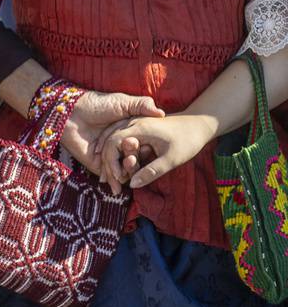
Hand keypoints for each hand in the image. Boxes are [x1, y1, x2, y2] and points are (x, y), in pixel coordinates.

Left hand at [60, 90, 162, 190]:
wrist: (71, 112)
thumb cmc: (97, 104)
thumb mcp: (123, 102)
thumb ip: (142, 105)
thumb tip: (161, 113)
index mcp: (130, 133)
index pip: (144, 146)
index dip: (148, 149)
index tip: (151, 148)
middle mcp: (122, 146)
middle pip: (135, 159)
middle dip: (137, 161)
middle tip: (134, 157)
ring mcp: (111, 156)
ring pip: (124, 169)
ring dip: (128, 171)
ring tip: (128, 165)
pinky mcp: (98, 164)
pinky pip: (110, 175)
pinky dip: (116, 181)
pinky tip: (120, 183)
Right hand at [99, 114, 215, 190]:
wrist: (199, 122)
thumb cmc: (188, 140)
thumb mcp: (172, 159)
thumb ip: (151, 171)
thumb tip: (131, 185)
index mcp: (139, 128)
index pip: (113, 143)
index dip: (111, 162)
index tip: (117, 178)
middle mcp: (133, 123)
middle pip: (109, 141)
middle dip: (106, 162)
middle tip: (106, 182)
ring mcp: (134, 122)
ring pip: (111, 138)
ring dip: (107, 156)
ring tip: (107, 175)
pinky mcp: (138, 125)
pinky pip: (118, 136)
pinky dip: (113, 150)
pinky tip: (115, 162)